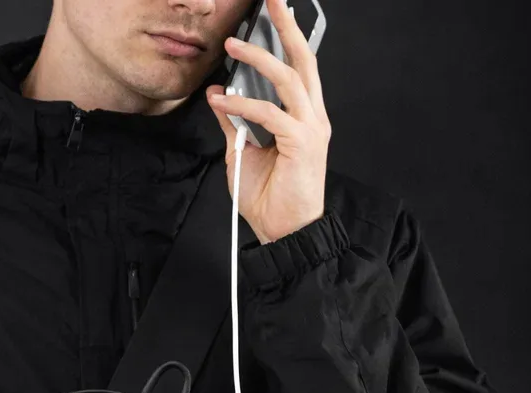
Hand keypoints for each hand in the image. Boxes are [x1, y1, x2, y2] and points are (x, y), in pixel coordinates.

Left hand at [205, 0, 331, 243]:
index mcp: (303, 117)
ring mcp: (311, 128)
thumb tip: (218, 94)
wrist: (284, 231)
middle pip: (303, 60)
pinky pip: (270, 113)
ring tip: (234, 44)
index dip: (285, 39)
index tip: (270, 14)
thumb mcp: (242, 153)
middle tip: (271, 0)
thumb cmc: (269, 198)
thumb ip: (234, 122)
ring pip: (289, 78)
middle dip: (286, 27)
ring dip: (260, 58)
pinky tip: (226, 102)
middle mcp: (312, 117)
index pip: (297, 68)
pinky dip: (244, 105)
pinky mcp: (302, 142)